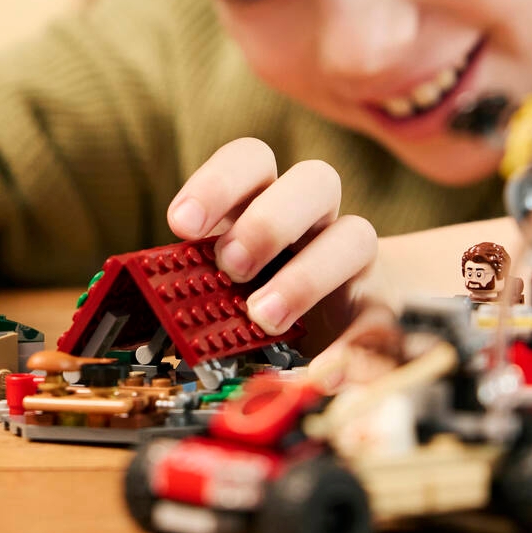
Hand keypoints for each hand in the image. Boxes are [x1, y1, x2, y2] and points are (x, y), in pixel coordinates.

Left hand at [166, 138, 377, 353]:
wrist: (340, 317)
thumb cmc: (262, 287)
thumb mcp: (224, 276)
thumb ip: (199, 277)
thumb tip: (150, 296)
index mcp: (266, 196)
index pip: (252, 160)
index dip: (217, 183)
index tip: (182, 225)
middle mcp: (316, 216)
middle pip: (314, 180)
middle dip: (268, 221)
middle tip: (230, 266)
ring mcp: (353, 256)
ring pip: (356, 234)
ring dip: (307, 277)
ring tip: (264, 316)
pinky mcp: (381, 305)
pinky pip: (380, 317)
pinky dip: (352, 346)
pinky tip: (322, 372)